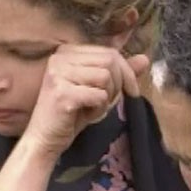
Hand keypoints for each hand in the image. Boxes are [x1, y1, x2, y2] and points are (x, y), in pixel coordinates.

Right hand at [23, 44, 149, 155]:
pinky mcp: (62, 93)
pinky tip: (86, 114)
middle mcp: (60, 58)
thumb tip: (145, 58)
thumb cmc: (71, 114)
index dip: (126, 72)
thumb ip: (120, 72)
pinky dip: (99, 109)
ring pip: (106, 77)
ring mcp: (59, 74)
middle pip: (110, 61)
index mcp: (67, 51)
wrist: (45, 139)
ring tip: (92, 107)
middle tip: (107, 101)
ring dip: (107, 98)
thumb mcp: (98, 89)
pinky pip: (99, 95)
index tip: (129, 91)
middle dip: (118, 84)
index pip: (110, 52)